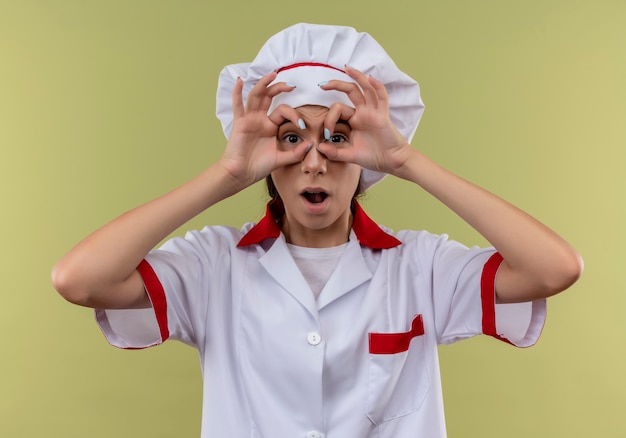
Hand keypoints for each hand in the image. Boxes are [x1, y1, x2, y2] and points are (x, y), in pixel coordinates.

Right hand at [218, 72, 309, 188]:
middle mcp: (260, 120)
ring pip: (256, 96)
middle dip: (280, 88)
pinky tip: (240, 81)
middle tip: (292, 84)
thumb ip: (295, 153)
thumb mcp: (281, 159)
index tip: (303, 125)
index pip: (284, 112)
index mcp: (271, 126)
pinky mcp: (240, 123)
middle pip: (270, 97)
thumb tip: (311, 145)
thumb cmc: (258, 167)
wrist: (241, 175)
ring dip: (264, 84)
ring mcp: (249, 119)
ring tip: (272, 74)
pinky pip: (238, 106)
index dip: (295, 115)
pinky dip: (237, 93)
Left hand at [316, 66, 413, 175]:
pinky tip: (371, 78)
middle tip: (322, 84)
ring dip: (357, 77)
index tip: (326, 135)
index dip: (328, 120)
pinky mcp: (383, 115)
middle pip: (350, 91)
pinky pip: (381, 98)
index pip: (337, 110)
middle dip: (336, 84)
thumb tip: (318, 147)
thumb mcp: (350, 155)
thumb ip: (335, 152)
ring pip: (365, 89)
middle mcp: (362, 113)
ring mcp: (373, 112)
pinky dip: (377, 87)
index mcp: (353, 120)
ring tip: (347, 67)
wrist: (391, 162)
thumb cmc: (373, 157)